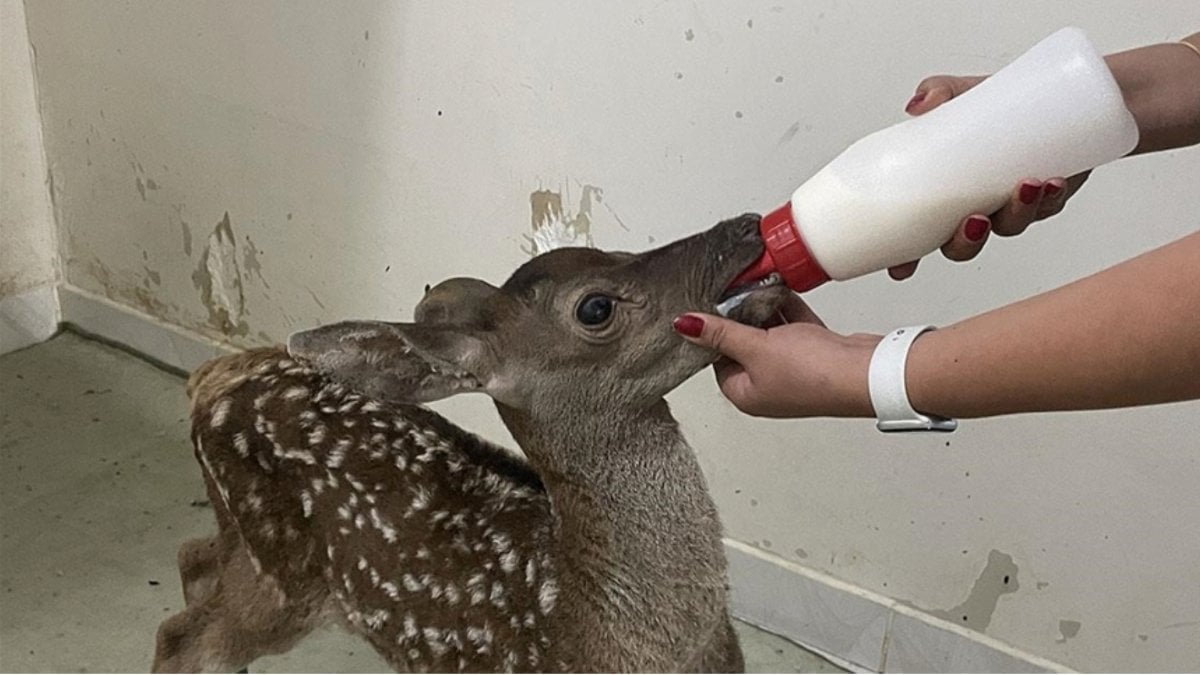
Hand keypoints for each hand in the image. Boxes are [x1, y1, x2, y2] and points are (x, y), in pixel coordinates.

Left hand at [673, 295, 876, 417]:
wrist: (866, 372)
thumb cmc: (814, 375)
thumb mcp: (756, 347)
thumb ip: (720, 333)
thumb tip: (685, 325)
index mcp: (746, 395)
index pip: (716, 360)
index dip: (714, 333)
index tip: (710, 306)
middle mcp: (767, 386)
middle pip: (743, 345)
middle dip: (741, 317)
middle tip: (734, 291)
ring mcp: (792, 371)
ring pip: (770, 334)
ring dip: (766, 310)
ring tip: (758, 286)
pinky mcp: (815, 354)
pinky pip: (794, 328)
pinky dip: (788, 310)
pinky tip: (782, 290)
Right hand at [888, 75, 1090, 279]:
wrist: (1058, 93)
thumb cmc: (1000, 101)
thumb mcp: (964, 92)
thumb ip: (938, 92)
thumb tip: (919, 105)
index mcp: (944, 193)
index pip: (917, 235)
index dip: (907, 258)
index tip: (901, 269)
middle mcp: (974, 205)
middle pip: (961, 245)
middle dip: (966, 241)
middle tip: (975, 220)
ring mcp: (1010, 204)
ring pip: (1009, 227)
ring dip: (1016, 214)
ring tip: (1026, 186)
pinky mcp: (1047, 196)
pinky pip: (1048, 208)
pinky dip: (1051, 198)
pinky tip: (1052, 183)